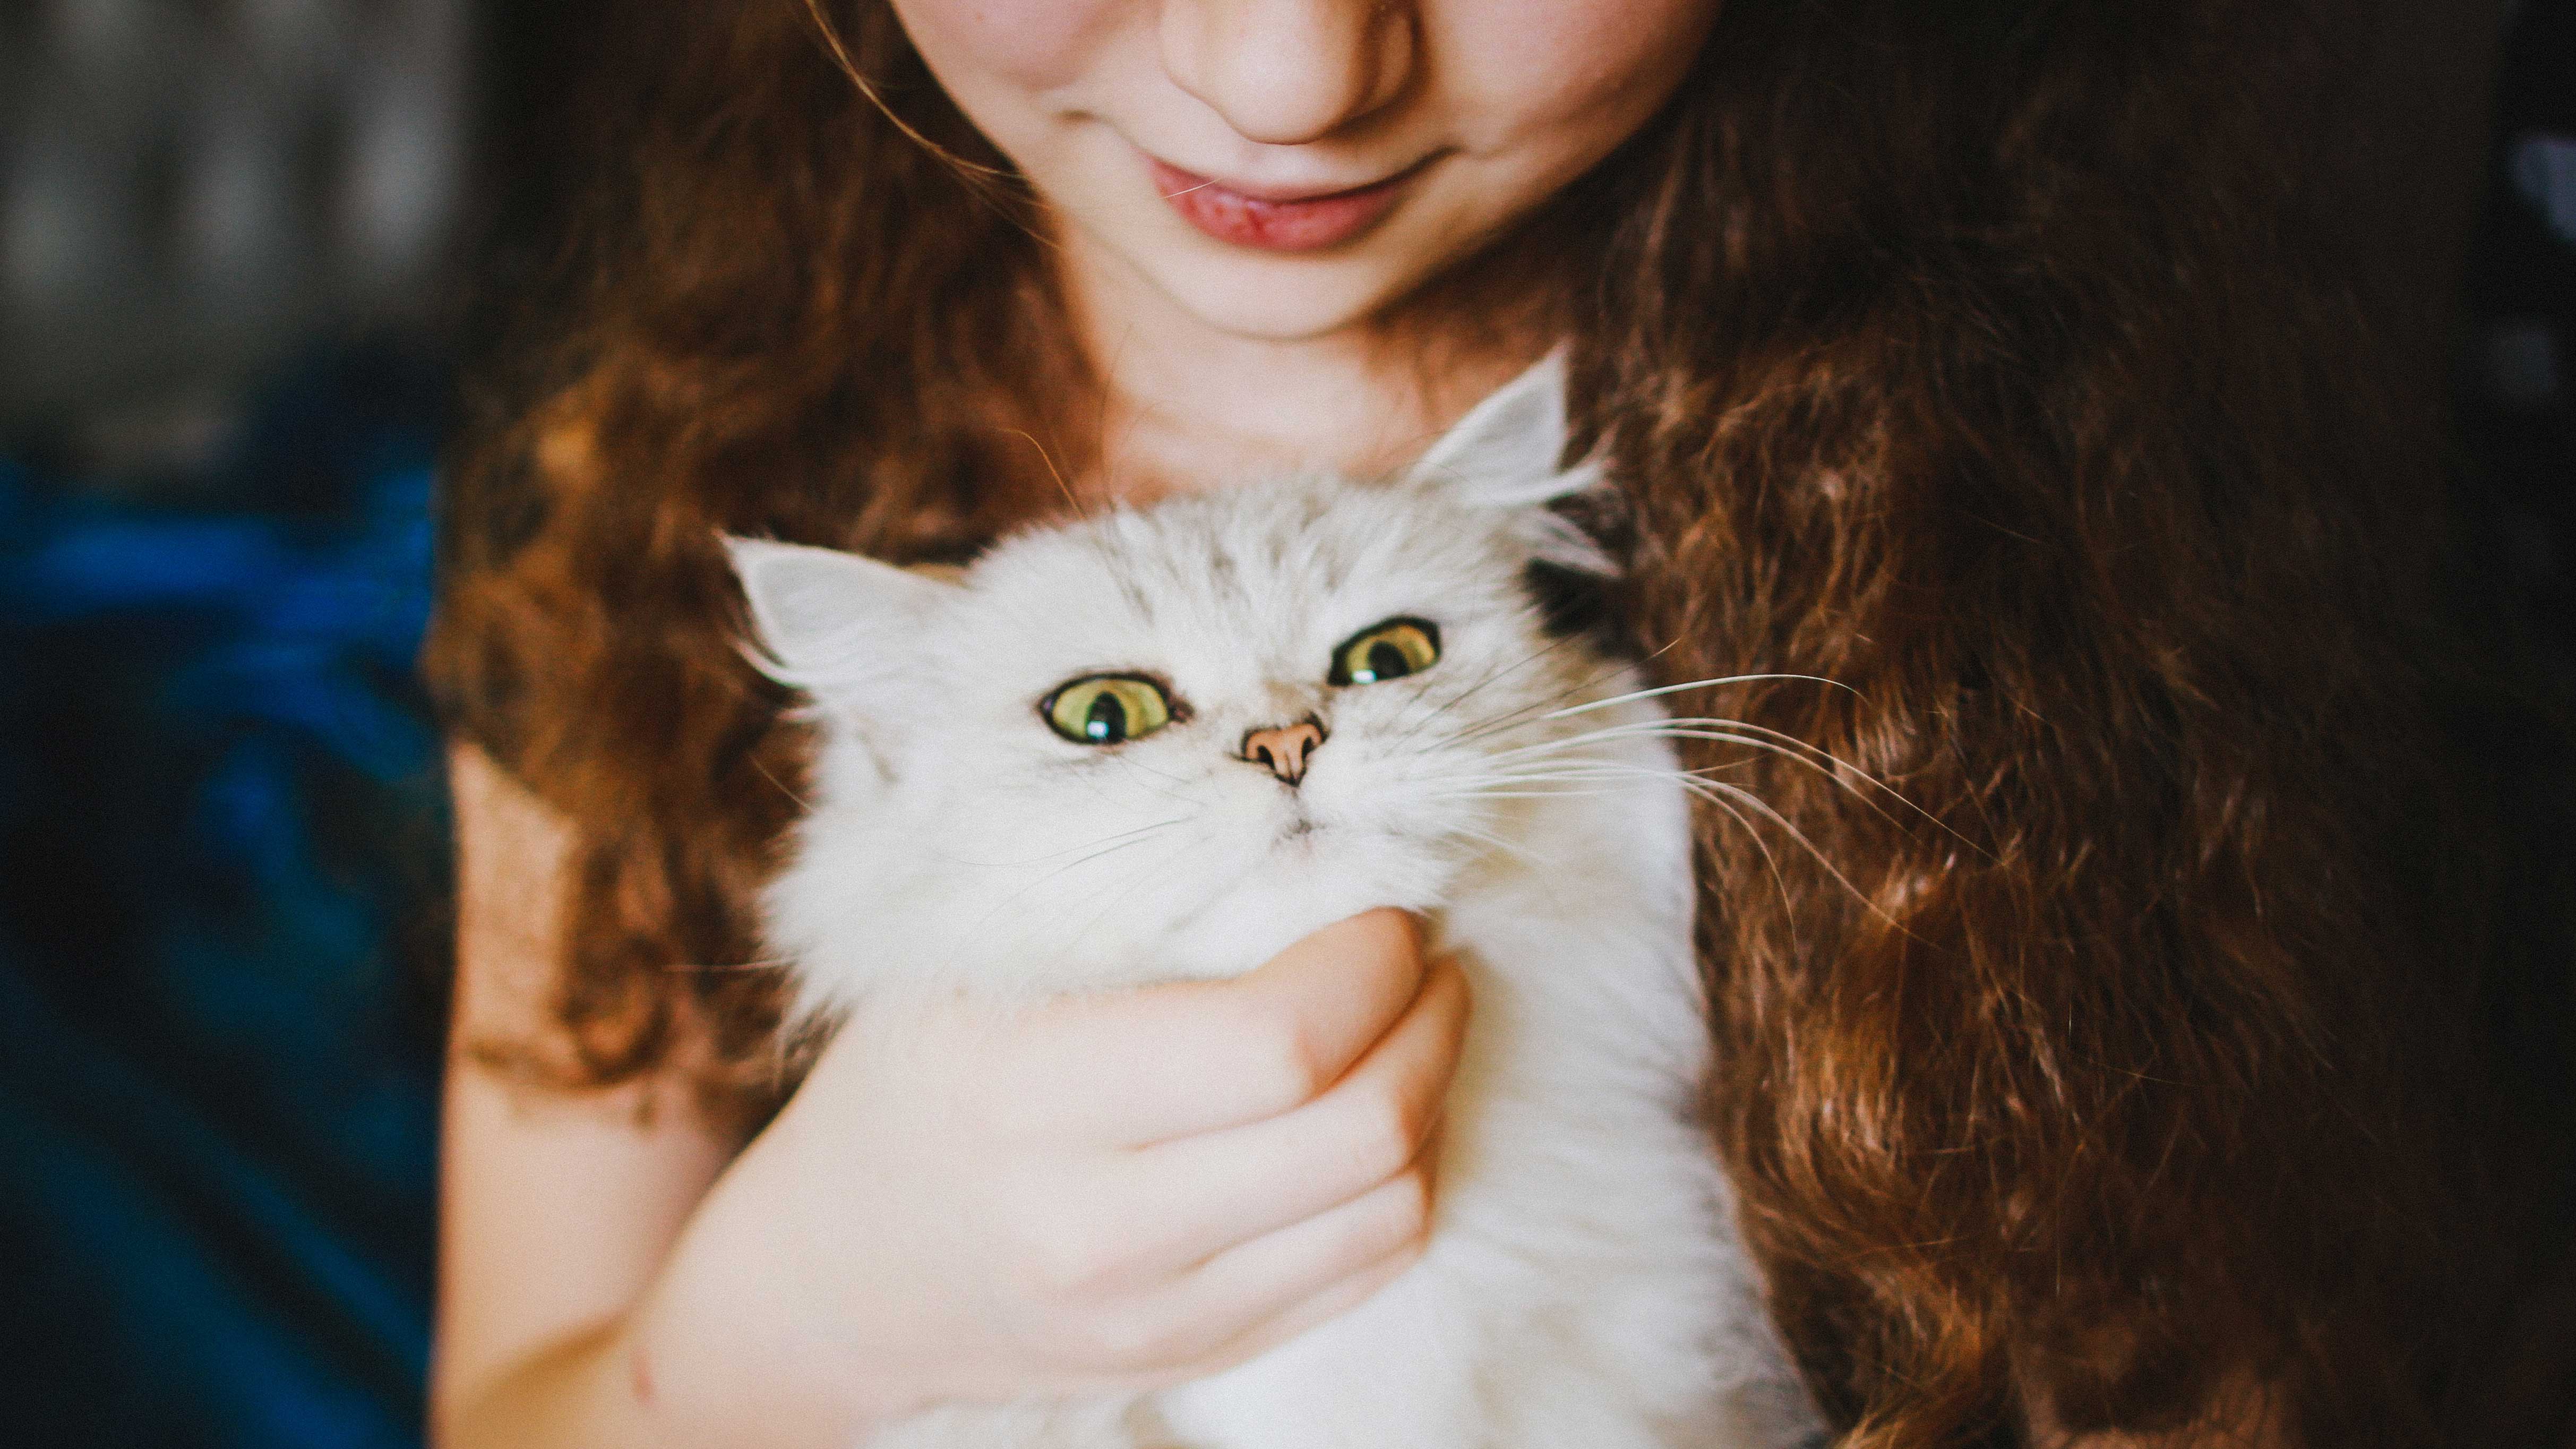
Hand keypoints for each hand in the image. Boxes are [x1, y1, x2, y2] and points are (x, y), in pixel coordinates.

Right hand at [626, 909, 1467, 1442]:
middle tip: (1426, 954)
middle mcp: (1097, 1230)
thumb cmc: (911, 1082)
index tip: (1381, 908)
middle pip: (1358, 1132)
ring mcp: (1155, 1315)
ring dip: (1433, 1098)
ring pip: (1388, 1210)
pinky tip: (1378, 1108)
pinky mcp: (1196, 1358)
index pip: (1275, 1043)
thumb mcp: (963, 967)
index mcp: (1029, 1100)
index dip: (1367, 965)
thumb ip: (1118, 912)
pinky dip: (1402, 1181)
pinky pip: (1367, 1272)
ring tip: (1413, 1022)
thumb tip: (1300, 843)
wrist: (833, 1277)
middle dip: (1428, 1020)